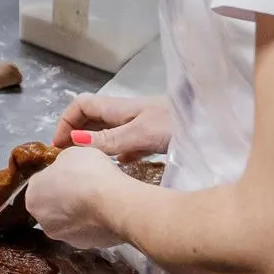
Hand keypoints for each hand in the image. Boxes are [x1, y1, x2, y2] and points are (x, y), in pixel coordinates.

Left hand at [24, 146, 129, 248]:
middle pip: (53, 206)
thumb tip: (64, 170)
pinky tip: (107, 211)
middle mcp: (43, 221)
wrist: (116, 203)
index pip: (41, 185)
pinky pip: (88, 231)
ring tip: (99, 199)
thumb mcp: (70, 154)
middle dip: (66, 198)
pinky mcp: (87, 246)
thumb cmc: (88, 174)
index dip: (57, 177)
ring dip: (80, 212)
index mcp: (32, 198)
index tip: (72, 173)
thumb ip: (61, 165)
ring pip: (70, 221)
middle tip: (85, 186)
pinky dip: (95, 222)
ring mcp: (65, 237)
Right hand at [51, 94, 172, 160]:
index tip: (57, 145)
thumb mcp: (140, 134)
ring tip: (86, 165)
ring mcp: (142, 126)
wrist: (216, 126)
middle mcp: (128, 114)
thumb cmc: (177, 125)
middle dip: (76, 134)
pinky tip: (118, 169)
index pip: (81, 105)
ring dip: (94, 145)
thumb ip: (109, 140)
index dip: (65, 121)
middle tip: (67, 158)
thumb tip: (75, 143)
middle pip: (92, 119)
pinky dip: (116, 154)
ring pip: (109, 132)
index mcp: (119, 108)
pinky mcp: (155, 138)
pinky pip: (127, 144)